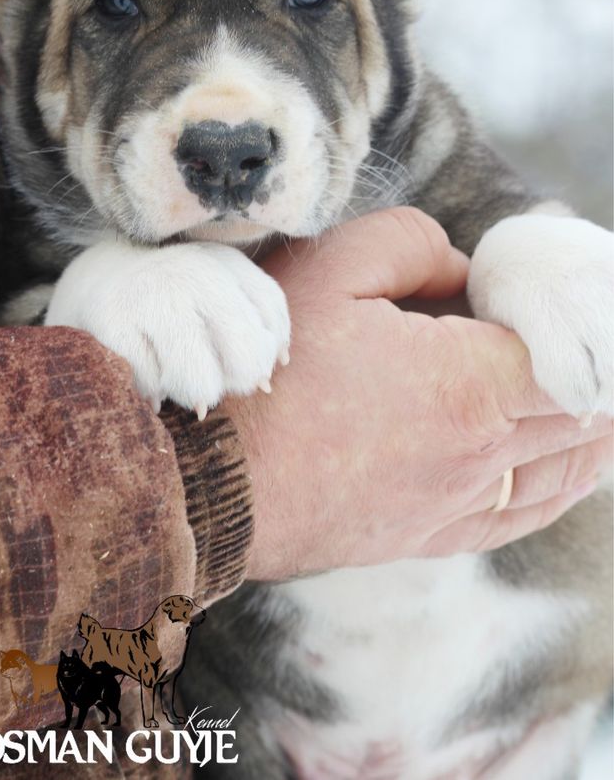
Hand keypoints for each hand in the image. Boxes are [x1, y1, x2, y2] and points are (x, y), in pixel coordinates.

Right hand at [45, 238, 289, 416]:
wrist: (98, 278)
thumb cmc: (174, 302)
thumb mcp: (219, 301)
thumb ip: (251, 334)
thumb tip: (265, 385)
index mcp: (224, 263)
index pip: (270, 315)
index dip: (267, 353)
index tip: (250, 367)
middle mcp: (193, 273)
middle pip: (245, 353)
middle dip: (238, 382)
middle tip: (220, 385)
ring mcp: (152, 294)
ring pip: (199, 380)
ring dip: (192, 393)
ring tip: (181, 383)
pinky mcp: (112, 319)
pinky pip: (151, 383)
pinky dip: (152, 392)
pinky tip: (148, 381)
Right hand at [224, 208, 611, 579]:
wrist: (208, 482)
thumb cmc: (265, 372)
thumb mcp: (331, 268)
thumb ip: (413, 245)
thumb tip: (460, 270)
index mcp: (469, 382)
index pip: (573, 351)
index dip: (587, 320)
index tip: (582, 296)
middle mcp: (480, 453)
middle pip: (582, 413)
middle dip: (597, 369)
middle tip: (588, 336)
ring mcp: (457, 503)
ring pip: (565, 468)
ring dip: (596, 429)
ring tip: (606, 399)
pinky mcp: (428, 535)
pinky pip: (523, 513)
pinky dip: (564, 485)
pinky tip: (575, 470)